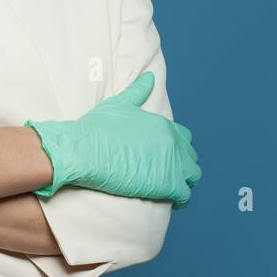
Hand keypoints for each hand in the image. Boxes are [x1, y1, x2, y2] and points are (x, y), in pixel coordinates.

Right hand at [27, 72, 200, 207]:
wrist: (83, 151)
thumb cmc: (95, 129)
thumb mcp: (119, 104)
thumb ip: (138, 91)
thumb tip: (149, 76)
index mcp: (162, 124)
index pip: (183, 137)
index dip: (176, 149)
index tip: (165, 157)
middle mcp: (172, 142)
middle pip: (191, 156)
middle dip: (182, 165)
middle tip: (167, 174)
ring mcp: (172, 163)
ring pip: (193, 175)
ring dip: (184, 182)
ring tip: (171, 189)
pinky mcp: (167, 184)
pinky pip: (185, 194)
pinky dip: (180, 198)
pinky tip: (170, 200)